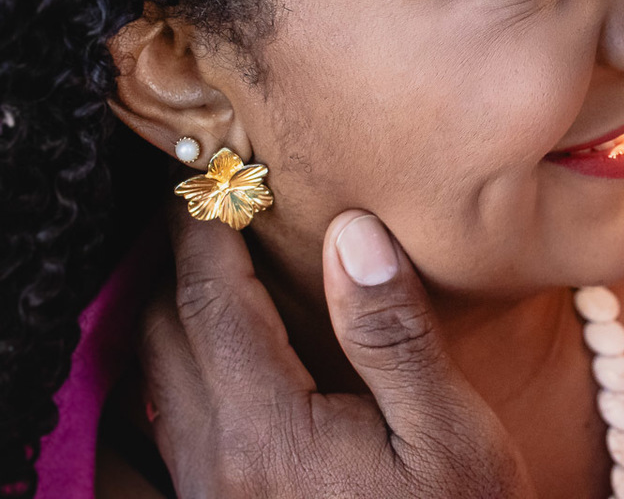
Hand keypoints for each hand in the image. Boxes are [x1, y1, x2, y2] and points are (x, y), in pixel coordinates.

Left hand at [140, 209, 532, 497]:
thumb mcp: (448, 432)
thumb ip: (393, 333)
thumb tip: (351, 235)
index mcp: (270, 430)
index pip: (212, 302)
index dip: (207, 231)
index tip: (215, 180)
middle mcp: (218, 464)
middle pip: (166, 334)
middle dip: (181, 263)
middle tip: (214, 212)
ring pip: (154, 383)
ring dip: (171, 316)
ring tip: (208, 273)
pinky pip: (158, 436)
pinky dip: (168, 378)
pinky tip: (203, 370)